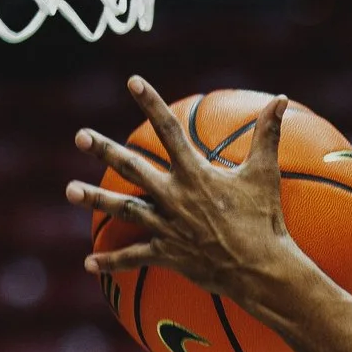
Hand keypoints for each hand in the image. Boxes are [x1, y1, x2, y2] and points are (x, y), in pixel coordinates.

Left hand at [72, 83, 296, 300]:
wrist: (260, 269)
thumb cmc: (265, 221)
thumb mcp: (265, 174)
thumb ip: (268, 134)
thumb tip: (282, 99)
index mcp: (195, 173)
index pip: (169, 129)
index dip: (151, 103)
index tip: (133, 82)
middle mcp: (174, 196)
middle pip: (131, 168)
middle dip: (103, 150)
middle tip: (80, 135)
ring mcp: (167, 226)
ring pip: (123, 210)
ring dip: (94, 199)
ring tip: (69, 190)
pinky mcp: (167, 254)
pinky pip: (133, 258)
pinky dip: (111, 261)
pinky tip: (89, 262)